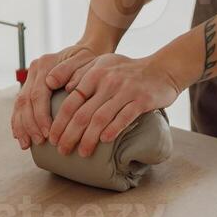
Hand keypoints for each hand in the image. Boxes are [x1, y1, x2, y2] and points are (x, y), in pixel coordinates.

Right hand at [10, 41, 101, 148]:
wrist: (88, 52)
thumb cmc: (89, 59)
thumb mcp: (84, 60)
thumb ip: (68, 69)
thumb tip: (50, 81)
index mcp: (45, 64)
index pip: (37, 95)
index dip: (41, 117)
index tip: (47, 133)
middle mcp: (34, 70)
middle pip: (25, 101)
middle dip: (30, 125)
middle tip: (39, 141)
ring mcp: (31, 78)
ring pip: (19, 105)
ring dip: (22, 126)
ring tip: (27, 144)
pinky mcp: (31, 86)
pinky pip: (20, 106)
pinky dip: (18, 122)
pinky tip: (21, 136)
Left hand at [45, 53, 181, 157]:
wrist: (163, 69)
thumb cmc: (129, 70)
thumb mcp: (104, 63)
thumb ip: (83, 73)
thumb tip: (64, 88)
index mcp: (96, 72)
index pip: (71, 100)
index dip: (60, 121)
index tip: (53, 138)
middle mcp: (108, 81)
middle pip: (83, 113)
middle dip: (70, 135)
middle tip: (62, 151)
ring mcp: (126, 90)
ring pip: (101, 119)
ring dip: (89, 139)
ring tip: (82, 153)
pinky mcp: (142, 100)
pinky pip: (124, 118)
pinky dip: (112, 130)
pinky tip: (104, 141)